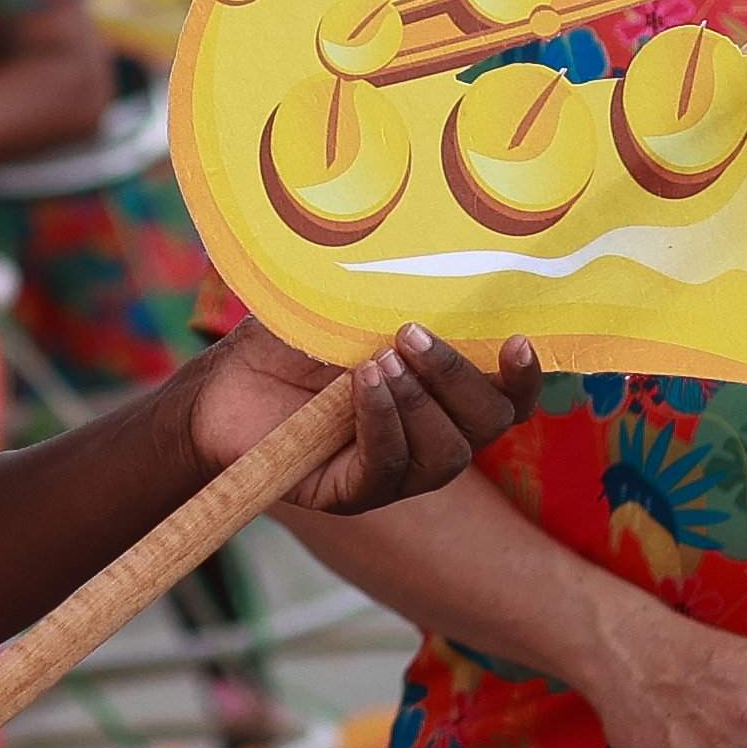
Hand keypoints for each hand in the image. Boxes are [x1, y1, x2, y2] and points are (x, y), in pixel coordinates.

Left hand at [194, 325, 542, 510]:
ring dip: (418, 400)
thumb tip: (443, 253)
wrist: (221, 384)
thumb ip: (399, 295)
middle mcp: (433, 437)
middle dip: (458, 378)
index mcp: (445, 396)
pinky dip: (381, 421)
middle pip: (488, 425)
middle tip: (413, 335)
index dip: (525, 377)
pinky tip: (360, 387)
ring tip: (377, 360)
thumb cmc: (291, 341)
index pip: (509, 398)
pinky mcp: (354, 493)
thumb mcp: (350, 307)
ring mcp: (397, 472)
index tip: (518, 342)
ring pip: (446, 454)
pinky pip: (388, 467)